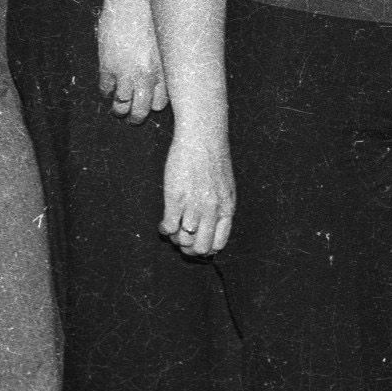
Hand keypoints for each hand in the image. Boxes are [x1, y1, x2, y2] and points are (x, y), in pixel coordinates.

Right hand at [95, 0, 168, 122]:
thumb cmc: (156, 14)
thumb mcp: (167, 42)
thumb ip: (164, 62)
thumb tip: (164, 76)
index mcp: (166, 69)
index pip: (161, 103)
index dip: (153, 106)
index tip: (149, 105)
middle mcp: (148, 75)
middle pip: (142, 110)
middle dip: (136, 117)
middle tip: (132, 118)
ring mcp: (126, 72)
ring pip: (121, 104)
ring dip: (118, 109)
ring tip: (118, 109)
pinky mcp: (107, 64)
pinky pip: (105, 88)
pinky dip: (105, 91)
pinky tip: (107, 88)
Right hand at [161, 130, 234, 257]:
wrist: (202, 140)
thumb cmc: (212, 161)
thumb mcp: (225, 188)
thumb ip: (220, 208)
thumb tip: (210, 227)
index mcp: (226, 209)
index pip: (218, 244)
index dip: (206, 250)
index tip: (197, 244)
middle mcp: (212, 211)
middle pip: (200, 248)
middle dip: (189, 249)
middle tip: (181, 240)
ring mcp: (194, 206)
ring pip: (183, 240)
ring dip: (175, 238)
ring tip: (173, 228)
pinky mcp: (176, 198)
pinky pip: (169, 227)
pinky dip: (165, 230)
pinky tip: (164, 223)